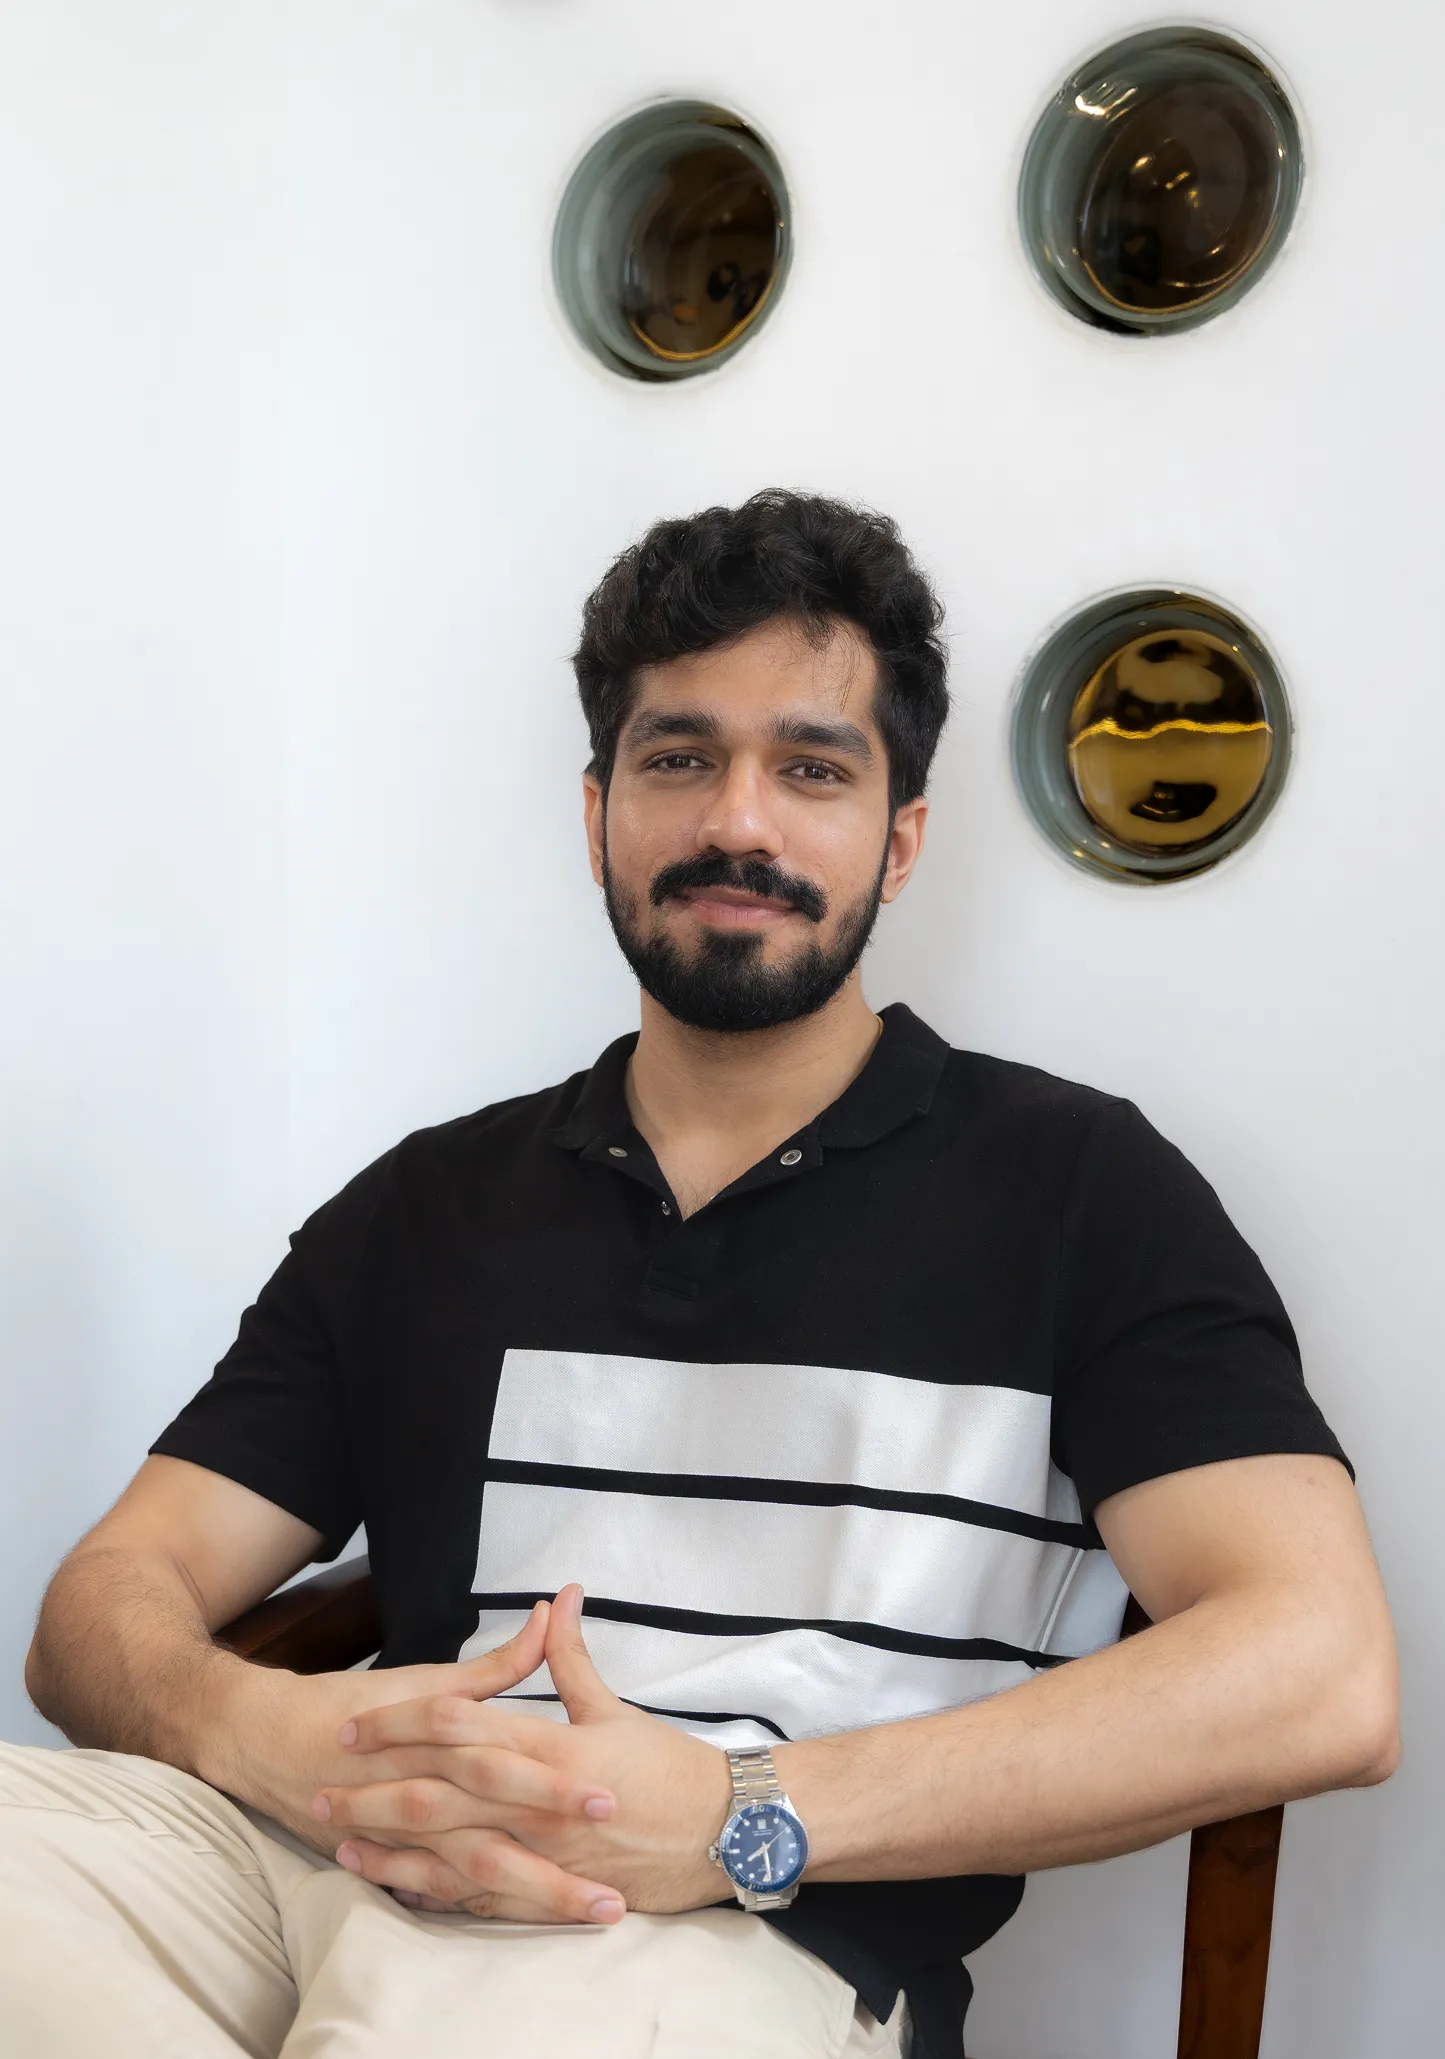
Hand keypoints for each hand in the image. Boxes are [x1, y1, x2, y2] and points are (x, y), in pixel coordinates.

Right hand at [209, 1597, 608, 1892]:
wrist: (263, 1741)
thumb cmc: (351, 1703)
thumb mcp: (424, 1678)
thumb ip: (496, 1663)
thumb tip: (553, 1614)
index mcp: (430, 1739)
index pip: (499, 1760)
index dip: (552, 1781)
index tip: (610, 1796)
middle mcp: (416, 1790)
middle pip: (491, 1826)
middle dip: (553, 1854)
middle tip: (613, 1878)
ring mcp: (399, 1836)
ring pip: (473, 1873)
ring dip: (534, 1894)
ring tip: (592, 1908)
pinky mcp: (384, 1863)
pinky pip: (436, 1894)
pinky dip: (478, 1909)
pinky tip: (525, 1924)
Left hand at [313, 1584, 733, 1921]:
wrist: (722, 1830)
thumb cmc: (667, 1767)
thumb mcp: (613, 1709)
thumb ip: (571, 1657)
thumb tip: (558, 1599)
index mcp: (547, 1748)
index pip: (455, 1728)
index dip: (400, 1724)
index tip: (356, 1724)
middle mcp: (534, 1804)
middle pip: (435, 1796)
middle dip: (373, 1794)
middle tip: (322, 1788)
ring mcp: (539, 1854)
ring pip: (445, 1854)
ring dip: (389, 1850)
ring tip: (341, 1843)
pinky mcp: (550, 1891)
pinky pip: (478, 1897)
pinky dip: (433, 1893)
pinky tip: (396, 1887)